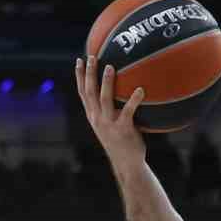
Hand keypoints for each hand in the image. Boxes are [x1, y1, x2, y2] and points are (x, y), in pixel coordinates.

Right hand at [74, 57, 145, 171]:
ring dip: (106, 82)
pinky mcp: (123, 130)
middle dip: (89, 73)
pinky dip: (134, 100)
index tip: (79, 60)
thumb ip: (110, 110)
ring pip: (104, 99)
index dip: (79, 76)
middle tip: (92, 56)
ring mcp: (108, 124)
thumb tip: (120, 91)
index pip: (82, 93)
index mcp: (93, 116)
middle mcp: (97, 119)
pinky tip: (141, 90)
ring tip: (110, 67)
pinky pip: (128, 111)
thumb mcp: (111, 125)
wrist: (127, 164)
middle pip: (89, 92)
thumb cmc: (122, 142)